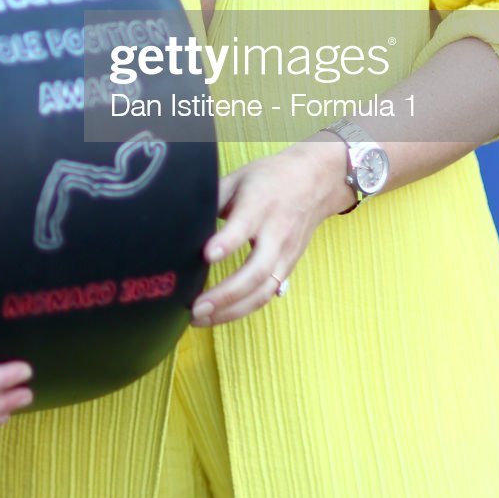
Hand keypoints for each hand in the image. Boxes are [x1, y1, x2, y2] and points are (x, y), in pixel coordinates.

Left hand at [191, 135, 351, 324]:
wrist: (315, 182)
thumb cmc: (270, 179)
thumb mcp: (238, 178)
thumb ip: (213, 199)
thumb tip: (183, 221)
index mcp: (259, 205)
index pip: (243, 226)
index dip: (226, 243)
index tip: (206, 255)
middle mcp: (275, 233)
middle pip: (255, 270)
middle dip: (225, 294)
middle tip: (195, 307)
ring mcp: (285, 254)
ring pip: (262, 290)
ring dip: (231, 310)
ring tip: (201, 319)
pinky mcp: (289, 267)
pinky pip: (266, 293)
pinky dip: (243, 309)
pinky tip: (220, 316)